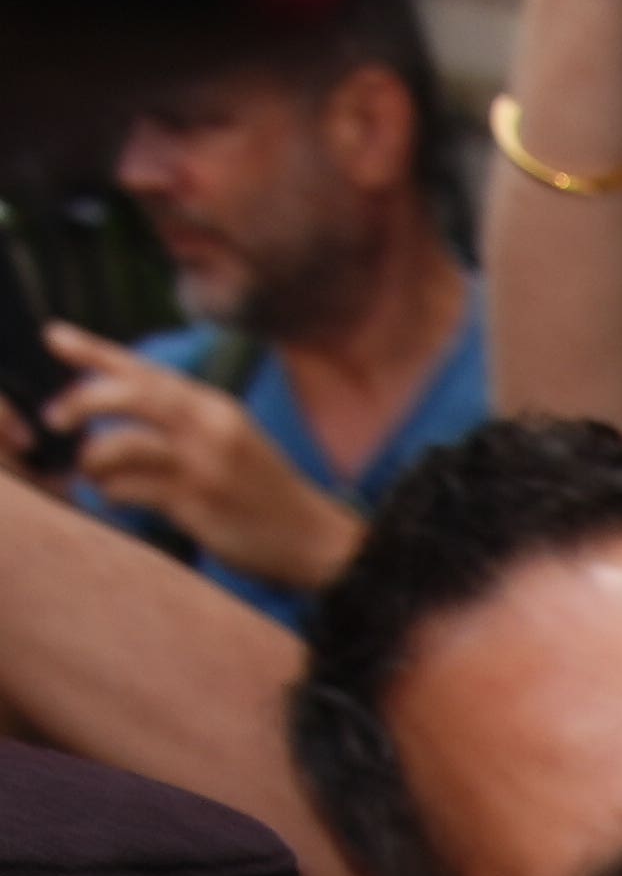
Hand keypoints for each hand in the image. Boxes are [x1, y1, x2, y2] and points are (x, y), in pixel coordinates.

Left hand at [43, 329, 363, 595]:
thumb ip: (177, 419)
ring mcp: (203, 465)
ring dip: (92, 460)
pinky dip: (110, 494)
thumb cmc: (260, 490)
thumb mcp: (226, 439)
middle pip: (128, 395)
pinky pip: (128, 490)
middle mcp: (209, 427)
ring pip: (119, 444)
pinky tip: (117, 500)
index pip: (145, 370)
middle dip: (80, 402)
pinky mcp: (196, 503)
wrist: (313, 538)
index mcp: (214, 405)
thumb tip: (107, 406)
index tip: (54, 336)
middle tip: (54, 418)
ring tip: (95, 475)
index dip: (94, 350)